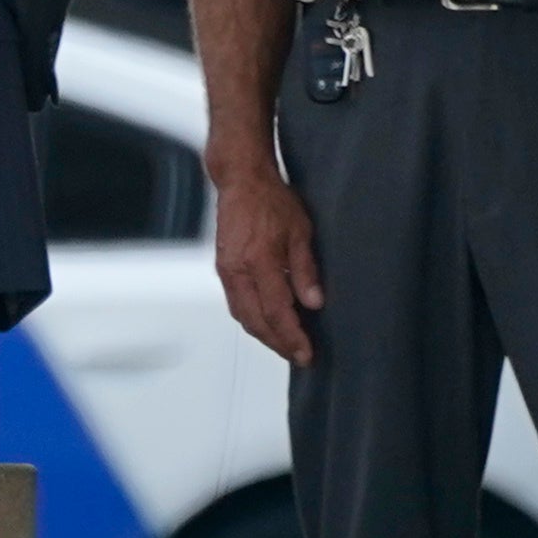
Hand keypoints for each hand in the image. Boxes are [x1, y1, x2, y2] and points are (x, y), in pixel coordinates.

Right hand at [213, 163, 326, 367]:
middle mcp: (238, 271)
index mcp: (260, 262)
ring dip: (264, 335)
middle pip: (256, 322)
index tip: (306, 353)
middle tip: (297, 356)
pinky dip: (251, 319)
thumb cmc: (271, 199)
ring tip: (284, 344)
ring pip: (243, 316)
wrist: (241, 180)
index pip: (277, 312)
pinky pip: (236, 303)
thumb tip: (313, 303)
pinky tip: (266, 322)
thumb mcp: (300, 231)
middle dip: (277, 344)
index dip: (292, 337)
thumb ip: (305, 269)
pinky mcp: (223, 268)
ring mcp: (227, 271)